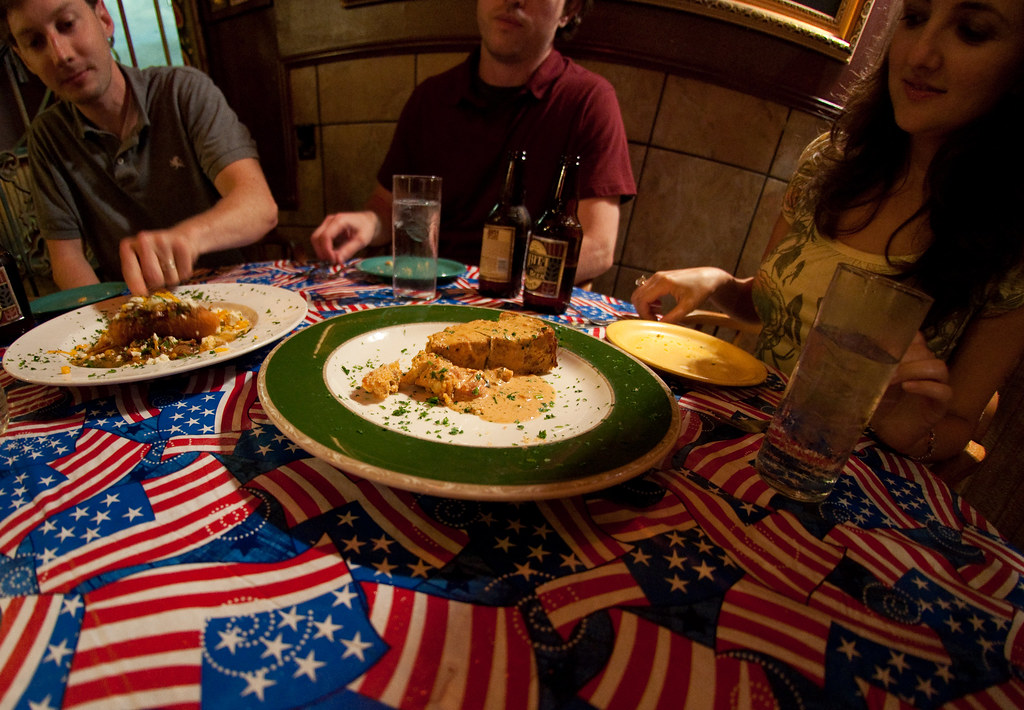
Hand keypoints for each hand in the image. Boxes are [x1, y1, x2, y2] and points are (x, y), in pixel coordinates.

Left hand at [120, 229, 199, 294]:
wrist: (182, 237)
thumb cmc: (157, 257)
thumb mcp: (141, 265)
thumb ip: (137, 279)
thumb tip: (142, 296)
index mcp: (128, 246)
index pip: (130, 271)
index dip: (136, 286)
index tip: (142, 295)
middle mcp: (143, 240)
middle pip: (153, 278)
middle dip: (159, 284)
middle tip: (160, 277)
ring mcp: (163, 240)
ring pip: (171, 278)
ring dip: (172, 279)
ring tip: (170, 267)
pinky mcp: (182, 244)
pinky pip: (184, 273)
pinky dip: (183, 274)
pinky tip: (179, 263)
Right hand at [311, 211, 379, 264]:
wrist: (367, 221)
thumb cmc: (366, 228)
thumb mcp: (361, 240)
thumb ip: (349, 250)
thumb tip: (337, 261)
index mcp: (340, 220)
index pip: (325, 236)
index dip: (326, 250)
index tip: (333, 261)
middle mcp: (330, 220)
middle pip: (316, 237)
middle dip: (321, 252)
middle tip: (332, 262)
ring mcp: (327, 224)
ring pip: (315, 239)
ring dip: (321, 251)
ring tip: (332, 259)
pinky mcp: (326, 229)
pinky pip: (319, 240)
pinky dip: (323, 249)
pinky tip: (332, 255)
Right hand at [630, 267, 732, 321]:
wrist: (709, 277)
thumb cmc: (701, 290)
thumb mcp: (687, 307)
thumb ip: (672, 317)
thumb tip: (659, 326)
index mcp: (663, 283)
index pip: (642, 300)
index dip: (644, 314)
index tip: (654, 323)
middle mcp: (658, 277)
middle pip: (637, 296)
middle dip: (642, 311)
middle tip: (654, 320)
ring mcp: (658, 276)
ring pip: (640, 293)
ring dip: (645, 305)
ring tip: (658, 313)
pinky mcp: (660, 278)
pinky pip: (646, 290)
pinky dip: (648, 300)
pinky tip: (659, 306)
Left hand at [870, 333, 952, 453]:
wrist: (886, 432)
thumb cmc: (878, 403)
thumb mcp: (870, 381)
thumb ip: (865, 366)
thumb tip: (847, 352)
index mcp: (911, 358)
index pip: (916, 337)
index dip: (901, 337)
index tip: (879, 345)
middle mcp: (926, 368)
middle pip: (925, 351)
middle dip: (902, 357)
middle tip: (882, 370)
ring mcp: (937, 385)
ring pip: (937, 367)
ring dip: (913, 370)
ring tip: (892, 380)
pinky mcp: (940, 405)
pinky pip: (943, 391)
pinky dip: (925, 387)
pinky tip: (907, 388)